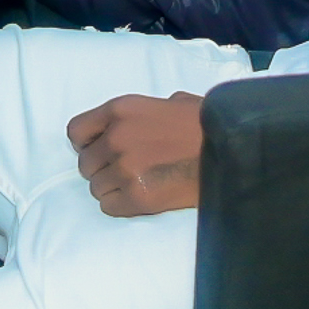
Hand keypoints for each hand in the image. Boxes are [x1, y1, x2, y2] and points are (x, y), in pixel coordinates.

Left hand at [67, 93, 205, 215]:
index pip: (76, 131)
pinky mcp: (137, 197)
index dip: (87, 142)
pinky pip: (109, 206)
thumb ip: (144, 112)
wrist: (232, 149)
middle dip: (102, 168)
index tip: (100, 148)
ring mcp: (124, 169)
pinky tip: (140, 196)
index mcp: (120, 110)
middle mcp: (116, 138)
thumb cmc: (207, 122)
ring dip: (113, 188)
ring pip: (96, 187)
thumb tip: (142, 121)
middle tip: (126, 169)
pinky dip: (121, 204)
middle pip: (85, 164)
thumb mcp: (172, 102)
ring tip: (137, 183)